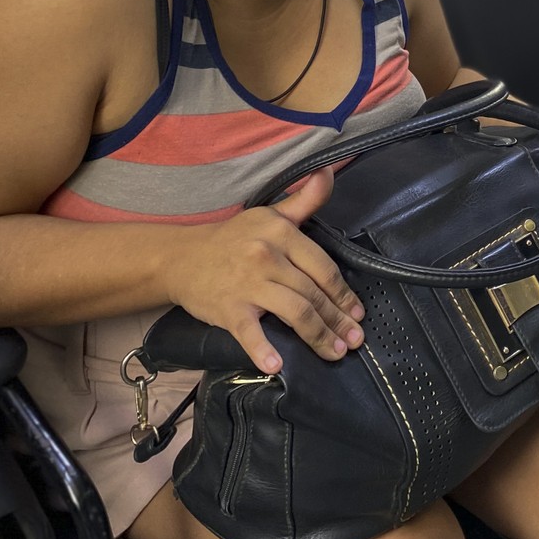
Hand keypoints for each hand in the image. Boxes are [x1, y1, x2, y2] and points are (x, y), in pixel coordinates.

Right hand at [163, 167, 364, 373]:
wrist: (181, 257)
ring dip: (319, 336)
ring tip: (334, 353)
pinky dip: (263, 350)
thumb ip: (305, 199)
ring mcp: (247, 283)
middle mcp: (267, 255)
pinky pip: (249, 331)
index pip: (324, 268)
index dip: (344, 294)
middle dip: (338, 320)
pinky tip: (276, 365)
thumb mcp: (270, 214)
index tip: (357, 313)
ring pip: (295, 312)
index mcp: (282, 233)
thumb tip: (330, 172)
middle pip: (314, 293)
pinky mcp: (227, 308)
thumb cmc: (233, 239)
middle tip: (354, 340)